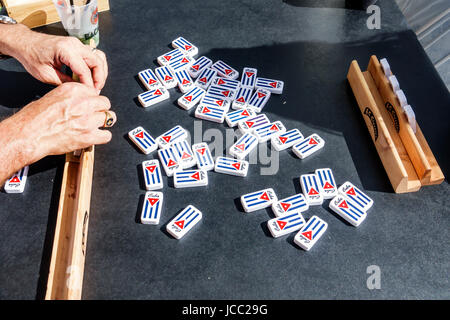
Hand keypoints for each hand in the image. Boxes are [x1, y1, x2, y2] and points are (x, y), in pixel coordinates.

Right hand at [0, 82, 115, 181]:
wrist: (28, 135)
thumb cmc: (34, 118)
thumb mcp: (52, 96)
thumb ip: (71, 97)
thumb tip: (81, 100)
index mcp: (73, 91)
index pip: (94, 91)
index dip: (92, 99)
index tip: (89, 105)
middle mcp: (83, 103)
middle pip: (105, 103)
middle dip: (100, 109)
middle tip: (93, 115)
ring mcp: (87, 120)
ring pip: (109, 118)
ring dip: (103, 122)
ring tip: (94, 125)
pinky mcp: (89, 136)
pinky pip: (107, 135)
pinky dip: (102, 136)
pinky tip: (95, 136)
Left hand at [5, 24, 107, 89]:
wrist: (24, 42)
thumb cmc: (31, 56)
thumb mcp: (45, 75)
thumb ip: (64, 83)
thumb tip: (78, 90)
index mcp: (65, 50)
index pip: (84, 70)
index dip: (89, 85)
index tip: (90, 95)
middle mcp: (74, 44)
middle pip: (97, 62)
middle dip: (99, 78)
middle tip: (96, 91)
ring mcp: (77, 43)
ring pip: (98, 57)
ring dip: (100, 71)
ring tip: (96, 84)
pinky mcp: (77, 46)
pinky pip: (93, 55)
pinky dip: (95, 66)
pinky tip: (91, 76)